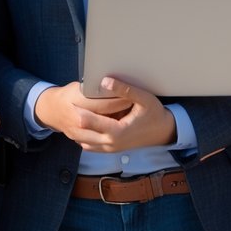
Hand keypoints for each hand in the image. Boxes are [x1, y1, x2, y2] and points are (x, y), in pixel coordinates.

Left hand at [35, 80, 174, 152]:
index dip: (76, 110)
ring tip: (73, 111)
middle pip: (81, 132)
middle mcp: (111, 143)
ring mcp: (110, 149)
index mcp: (117, 131)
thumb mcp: (143, 98)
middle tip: (67, 104)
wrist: (163, 132)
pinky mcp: (110, 149)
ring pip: (82, 141)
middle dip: (73, 118)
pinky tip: (83, 122)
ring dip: (77, 128)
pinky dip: (83, 135)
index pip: (88, 121)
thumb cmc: (154, 114)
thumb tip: (105, 81)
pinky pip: (89, 145)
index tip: (69, 99)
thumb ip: (124, 90)